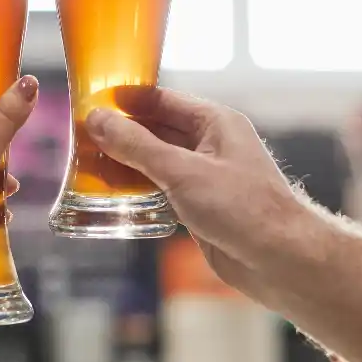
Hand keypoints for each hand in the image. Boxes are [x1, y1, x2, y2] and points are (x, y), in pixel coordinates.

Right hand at [85, 88, 311, 300]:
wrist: (280, 261)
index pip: (163, 100)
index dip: (127, 101)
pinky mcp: (201, 206)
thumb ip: (137, 146)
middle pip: (157, 130)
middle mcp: (212, 145)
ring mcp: (206, 176)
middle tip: (81, 137)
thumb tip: (98, 120)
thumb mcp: (182, 171)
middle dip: (122, 134)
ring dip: (127, 164)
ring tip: (87, 165)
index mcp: (215, 122)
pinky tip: (113, 194)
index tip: (91, 102)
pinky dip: (139, 190)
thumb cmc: (243, 208)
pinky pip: (163, 189)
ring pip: (157, 162)